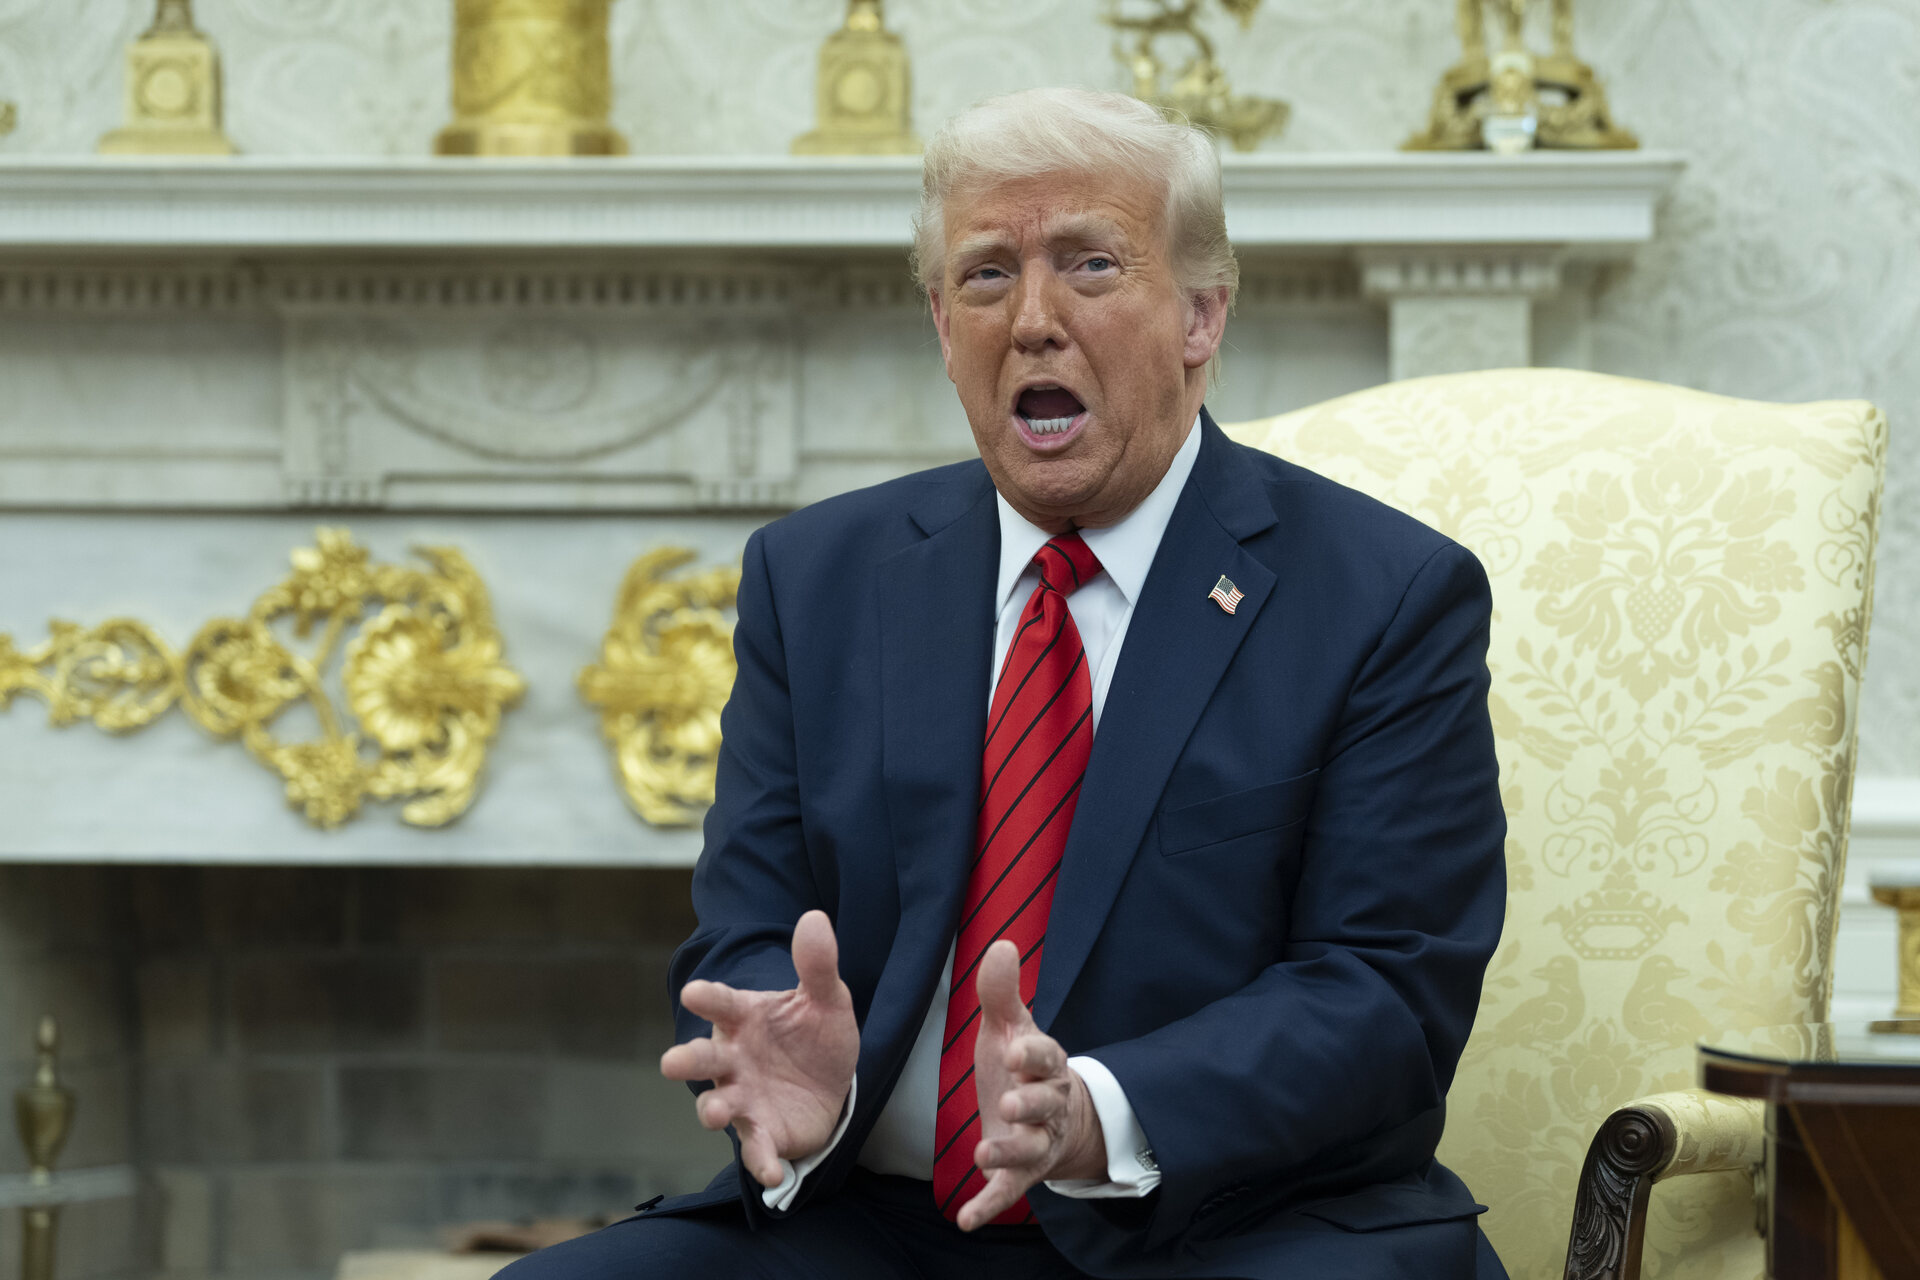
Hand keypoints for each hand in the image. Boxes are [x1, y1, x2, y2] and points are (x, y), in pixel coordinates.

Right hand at [660, 910, 858, 1187]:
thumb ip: (817, 965)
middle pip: (703, 1058)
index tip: (693, 994)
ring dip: (712, 1109)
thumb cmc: (814, 1035)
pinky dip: (761, 1162)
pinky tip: (773, 1172)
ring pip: (717, 1105)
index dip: (706, 999)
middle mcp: (734, 1059)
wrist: (833, 1084)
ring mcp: (743, 1097)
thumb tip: (814, 918)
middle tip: (673, 1062)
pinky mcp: (762, 1132)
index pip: (720, 1004)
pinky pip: (757, 1149)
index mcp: (744, 1018)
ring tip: (714, 1112)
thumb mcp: (827, 998)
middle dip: (687, 1060)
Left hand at [956, 940, 1105, 1229]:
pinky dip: (989, 1206)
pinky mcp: (1021, 1173)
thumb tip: (1002, 944)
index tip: (1014, 1050)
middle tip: (1008, 1103)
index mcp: (1046, 1064)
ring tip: (981, 1153)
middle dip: (1029, 1105)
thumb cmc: (1023, 1065)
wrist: (1056, 1117)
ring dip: (1008, 1152)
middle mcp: (1048, 1105)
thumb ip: (1002, 992)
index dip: (1032, 1055)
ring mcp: (1037, 1142)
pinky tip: (965, 1219)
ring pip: (1029, 1149)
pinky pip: (1009, 1191)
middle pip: (1044, 1105)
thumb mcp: (1011, 1026)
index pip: (1046, 1056)